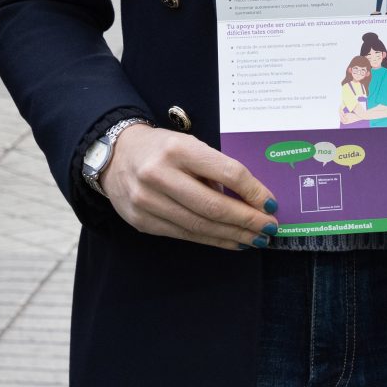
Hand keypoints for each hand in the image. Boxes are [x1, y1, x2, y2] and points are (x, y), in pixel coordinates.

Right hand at [99, 125, 277, 251]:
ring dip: (234, 235)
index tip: (271, 204)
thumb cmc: (161, 148)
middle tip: (269, 228)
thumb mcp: (188, 145)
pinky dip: (212, 241)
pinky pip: (185, 236)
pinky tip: (231, 241)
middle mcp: (159, 175)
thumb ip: (215, 169)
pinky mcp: (142, 222)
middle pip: (214, 206)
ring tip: (255, 239)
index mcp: (178, 149)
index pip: (228, 172)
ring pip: (200, 226)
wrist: (114, 155)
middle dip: (247, 220)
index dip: (254, 191)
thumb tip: (250, 199)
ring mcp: (147, 201)